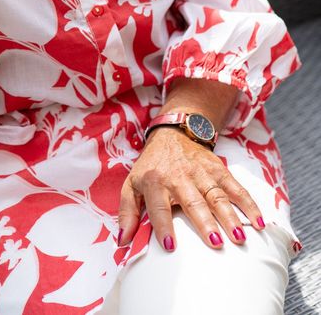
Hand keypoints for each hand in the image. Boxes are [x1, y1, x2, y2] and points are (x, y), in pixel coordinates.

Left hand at [119, 127, 265, 251]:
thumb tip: (122, 242)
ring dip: (230, 217)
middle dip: (205, 223)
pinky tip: (258, 221)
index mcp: (155, 182)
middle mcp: (179, 177)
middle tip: (215, 244)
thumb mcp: (131, 184)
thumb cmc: (151, 166)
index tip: (170, 247)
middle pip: (193, 202)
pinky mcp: (218, 168)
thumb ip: (126, 213)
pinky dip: (248, 204)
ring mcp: (201, 172)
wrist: (172, 133)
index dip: (163, 226)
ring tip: (239, 237)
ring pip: (217, 196)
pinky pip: (235, 187)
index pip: (158, 207)